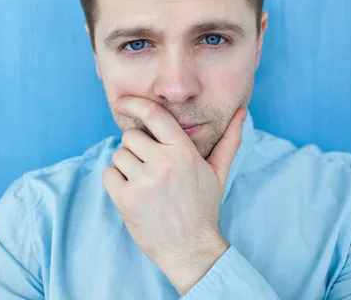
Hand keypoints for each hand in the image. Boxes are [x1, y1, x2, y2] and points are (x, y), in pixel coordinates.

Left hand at [102, 96, 246, 294]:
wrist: (191, 249)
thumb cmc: (203, 207)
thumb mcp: (218, 172)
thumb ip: (228, 140)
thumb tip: (242, 111)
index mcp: (183, 152)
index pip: (154, 114)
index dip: (135, 103)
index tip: (122, 101)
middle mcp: (163, 163)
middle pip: (131, 136)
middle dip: (136, 148)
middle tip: (149, 167)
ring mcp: (143, 182)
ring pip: (118, 154)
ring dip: (126, 166)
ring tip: (144, 182)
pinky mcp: (126, 199)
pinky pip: (108, 174)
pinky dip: (115, 181)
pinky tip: (133, 193)